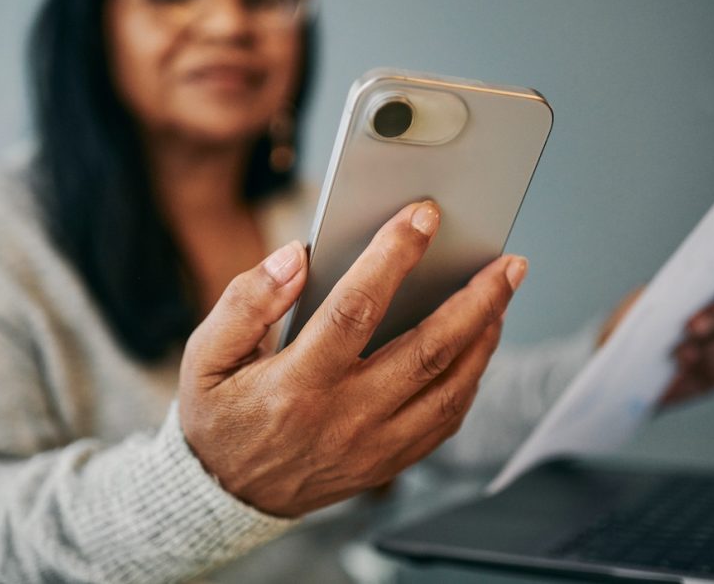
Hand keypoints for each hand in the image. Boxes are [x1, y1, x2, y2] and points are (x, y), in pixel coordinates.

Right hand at [178, 201, 525, 517]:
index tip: (423, 216)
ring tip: (501, 297)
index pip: (356, 309)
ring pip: (449, 389)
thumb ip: (247, 302)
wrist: (226, 496)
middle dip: (476, 300)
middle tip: (508, 263)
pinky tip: (477, 346)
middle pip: (428, 351)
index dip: (394, 256)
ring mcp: (372, 447)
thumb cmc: (218, 415)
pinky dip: (470, 380)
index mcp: (296, 383)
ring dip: (484, 339)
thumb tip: (296, 256)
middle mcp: (343, 418)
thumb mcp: (205, 355)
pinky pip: (445, 422)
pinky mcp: (388, 464)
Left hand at [598, 261, 713, 406]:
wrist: (625, 362)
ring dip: (710, 345)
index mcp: (705, 286)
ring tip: (680, 353)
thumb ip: (659, 296)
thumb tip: (673, 298)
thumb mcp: (639, 304)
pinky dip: (708, 366)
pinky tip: (686, 367)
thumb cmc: (635, 326)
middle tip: (692, 326)